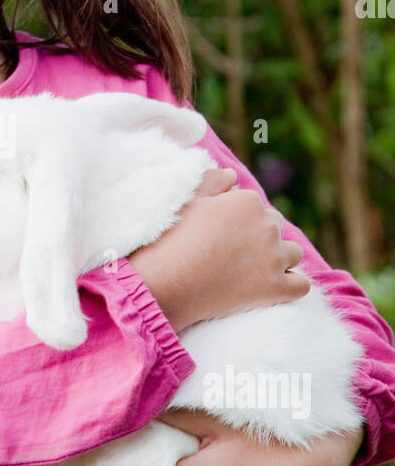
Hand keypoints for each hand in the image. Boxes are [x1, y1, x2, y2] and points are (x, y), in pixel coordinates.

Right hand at [126, 166, 311, 333]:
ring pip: (293, 253)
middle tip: (234, 252)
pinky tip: (272, 288)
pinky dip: (290, 286)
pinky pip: (300, 285)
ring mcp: (274, 259)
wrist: (165, 283)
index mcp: (247, 201)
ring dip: (279, 258)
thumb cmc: (170, 239)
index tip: (221, 234)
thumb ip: (213, 181)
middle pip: (275, 227)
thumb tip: (233, 175)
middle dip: (260, 236)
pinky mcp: (275, 289)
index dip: (238, 220)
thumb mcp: (187, 200)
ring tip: (254, 269)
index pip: (255, 206)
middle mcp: (267, 226)